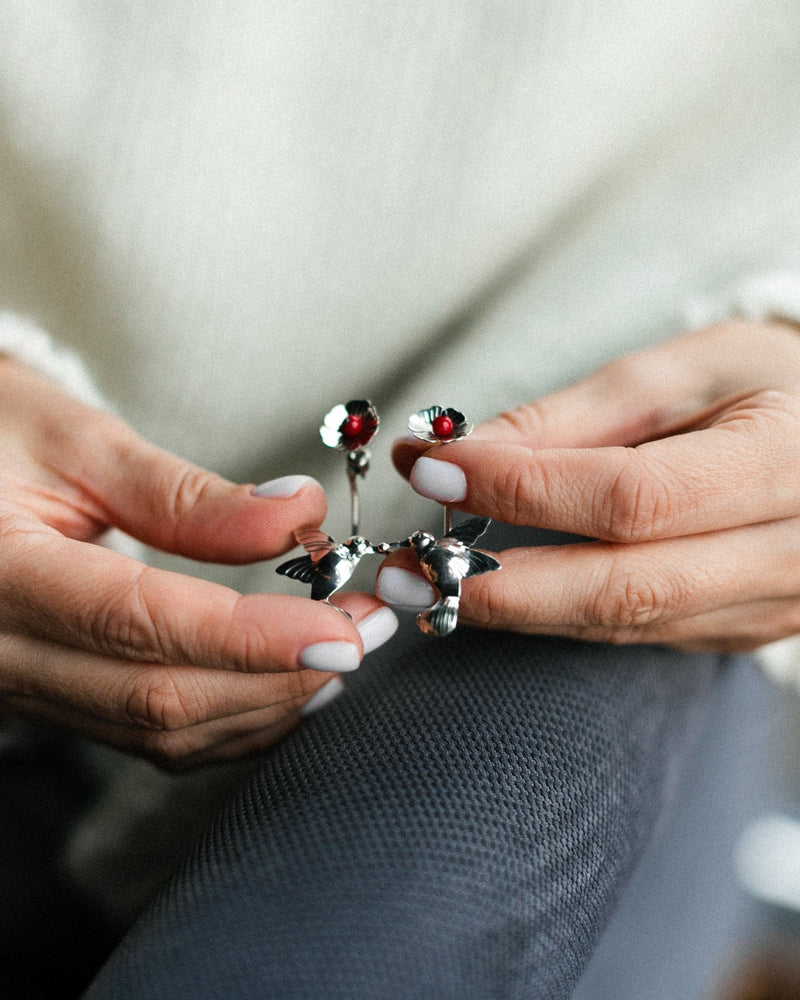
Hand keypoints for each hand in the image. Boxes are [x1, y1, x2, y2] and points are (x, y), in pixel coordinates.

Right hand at [0, 359, 391, 767]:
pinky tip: (285, 686)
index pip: (140, 623)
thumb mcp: (76, 441)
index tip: (343, 627)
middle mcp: (1, 652)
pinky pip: (146, 736)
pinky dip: (229, 719)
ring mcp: (22, 686)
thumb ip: (186, 493)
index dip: (252, 636)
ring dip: (265, 705)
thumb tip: (298, 514)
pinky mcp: (50, 695)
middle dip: (280, 675)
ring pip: (159, 734)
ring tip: (342, 655)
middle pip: (158, 698)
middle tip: (367, 631)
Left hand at [381, 319, 799, 651]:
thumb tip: (459, 457)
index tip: (431, 470)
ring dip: (512, 609)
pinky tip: (498, 593)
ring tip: (429, 583)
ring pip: (619, 624)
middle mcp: (790, 555)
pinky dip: (556, 615)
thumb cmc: (777, 383)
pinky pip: (634, 633)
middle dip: (497, 585)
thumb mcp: (687, 369)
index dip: (521, 490)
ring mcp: (770, 607)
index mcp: (785, 466)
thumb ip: (574, 418)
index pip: (631, 496)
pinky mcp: (743, 631)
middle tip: (404, 570)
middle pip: (620, 588)